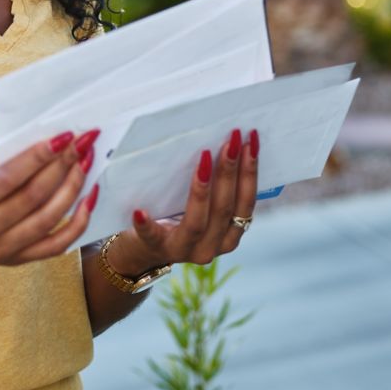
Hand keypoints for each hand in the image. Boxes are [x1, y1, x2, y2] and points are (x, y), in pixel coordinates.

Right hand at [0, 129, 100, 267]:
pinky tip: (88, 200)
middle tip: (82, 144)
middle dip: (63, 166)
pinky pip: (55, 245)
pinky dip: (78, 223)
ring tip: (86, 164)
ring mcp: (2, 250)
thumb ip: (0, 162)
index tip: (64, 136)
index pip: (9, 178)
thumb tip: (44, 144)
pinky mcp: (17, 260)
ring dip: (73, 188)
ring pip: (49, 219)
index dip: (39, 156)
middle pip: (34, 197)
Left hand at [112, 128, 260, 270]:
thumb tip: (225, 143)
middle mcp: (211, 247)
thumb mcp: (202, 208)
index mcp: (228, 236)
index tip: (249, 141)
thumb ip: (215, 188)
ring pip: (197, 222)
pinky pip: (152, 236)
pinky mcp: (154, 248)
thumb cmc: (176, 217)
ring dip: (202, 188)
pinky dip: (147, 224)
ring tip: (204, 157)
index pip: (245, 203)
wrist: (143, 250)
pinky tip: (140, 211)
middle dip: (229, 171)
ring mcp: (183, 250)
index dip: (250, 172)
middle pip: (224, 209)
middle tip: (231, 139)